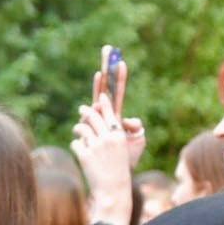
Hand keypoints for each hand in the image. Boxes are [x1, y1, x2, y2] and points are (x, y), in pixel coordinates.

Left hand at [71, 94, 132, 224]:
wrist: (113, 191)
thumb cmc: (117, 171)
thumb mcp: (119, 150)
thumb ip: (110, 135)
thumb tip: (98, 123)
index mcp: (119, 136)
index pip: (110, 114)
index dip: (104, 104)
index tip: (100, 96)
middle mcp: (107, 138)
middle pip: (93, 117)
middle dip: (86, 111)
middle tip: (82, 108)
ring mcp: (95, 146)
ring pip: (81, 129)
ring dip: (78, 129)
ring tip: (78, 131)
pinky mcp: (84, 155)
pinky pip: (75, 144)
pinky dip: (77, 146)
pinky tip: (80, 152)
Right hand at [92, 49, 145, 167]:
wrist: (114, 175)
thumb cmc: (127, 159)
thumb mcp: (136, 140)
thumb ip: (134, 127)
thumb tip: (130, 120)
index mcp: (115, 114)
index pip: (117, 91)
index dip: (118, 76)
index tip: (121, 60)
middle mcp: (103, 115)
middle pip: (103, 87)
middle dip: (106, 68)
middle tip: (107, 48)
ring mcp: (94, 122)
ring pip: (93, 104)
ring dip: (96, 95)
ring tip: (96, 83)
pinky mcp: (87, 131)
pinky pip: (87, 121)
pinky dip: (88, 121)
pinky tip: (90, 124)